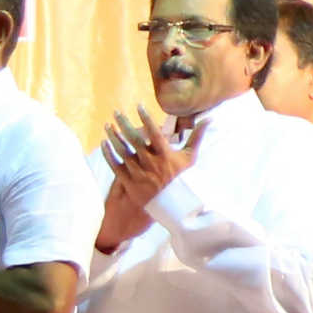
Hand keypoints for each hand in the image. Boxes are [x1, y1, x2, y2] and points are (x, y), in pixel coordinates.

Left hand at [93, 106, 194, 250]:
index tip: (139, 106)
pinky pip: (116, 166)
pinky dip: (108, 154)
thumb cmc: (182, 179)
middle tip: (116, 111)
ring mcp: (139, 173)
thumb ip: (196, 137)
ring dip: (113, 137)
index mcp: (165, 155)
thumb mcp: (190, 158)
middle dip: (124, 124)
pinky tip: (104, 143)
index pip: (154, 133)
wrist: (173, 206)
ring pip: (123, 152)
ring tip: (108, 125)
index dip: (146, 118)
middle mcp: (151, 163)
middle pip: (134, 140)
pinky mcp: (129, 183)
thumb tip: (208, 119)